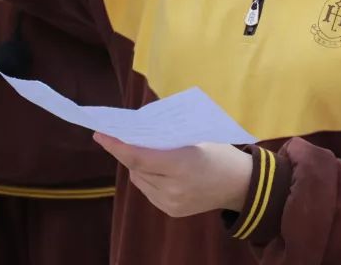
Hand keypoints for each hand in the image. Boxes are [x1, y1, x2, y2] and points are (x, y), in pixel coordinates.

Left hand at [94, 133, 252, 217]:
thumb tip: (136, 129)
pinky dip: (146, 176)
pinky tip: (154, 166)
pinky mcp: (172, 211)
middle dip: (124, 151)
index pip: (139, 157)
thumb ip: (167, 137)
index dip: (117, 146)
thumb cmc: (219, 152)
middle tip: (114, 135)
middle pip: (136, 169)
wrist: (240, 184)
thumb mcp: (196, 136)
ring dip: (136, 165)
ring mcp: (172, 203)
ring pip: (139, 180)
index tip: (100, 134)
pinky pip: (148, 190)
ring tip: (139, 149)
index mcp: (182, 165)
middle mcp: (174, 188)